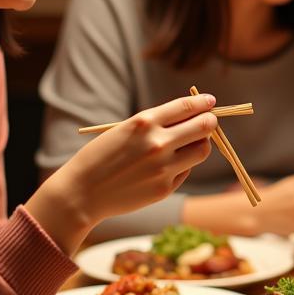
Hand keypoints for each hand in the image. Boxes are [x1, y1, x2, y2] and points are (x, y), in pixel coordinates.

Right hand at [28, 93, 216, 253]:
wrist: (83, 192)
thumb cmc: (103, 156)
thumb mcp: (126, 129)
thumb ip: (156, 123)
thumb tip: (193, 117)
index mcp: (144, 122)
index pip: (186, 106)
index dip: (203, 103)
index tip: (210, 102)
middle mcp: (157, 143)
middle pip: (203, 127)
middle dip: (210, 121)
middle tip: (210, 121)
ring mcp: (163, 167)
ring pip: (202, 150)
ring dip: (201, 143)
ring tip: (191, 143)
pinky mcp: (165, 188)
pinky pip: (186, 171)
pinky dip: (182, 165)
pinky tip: (166, 165)